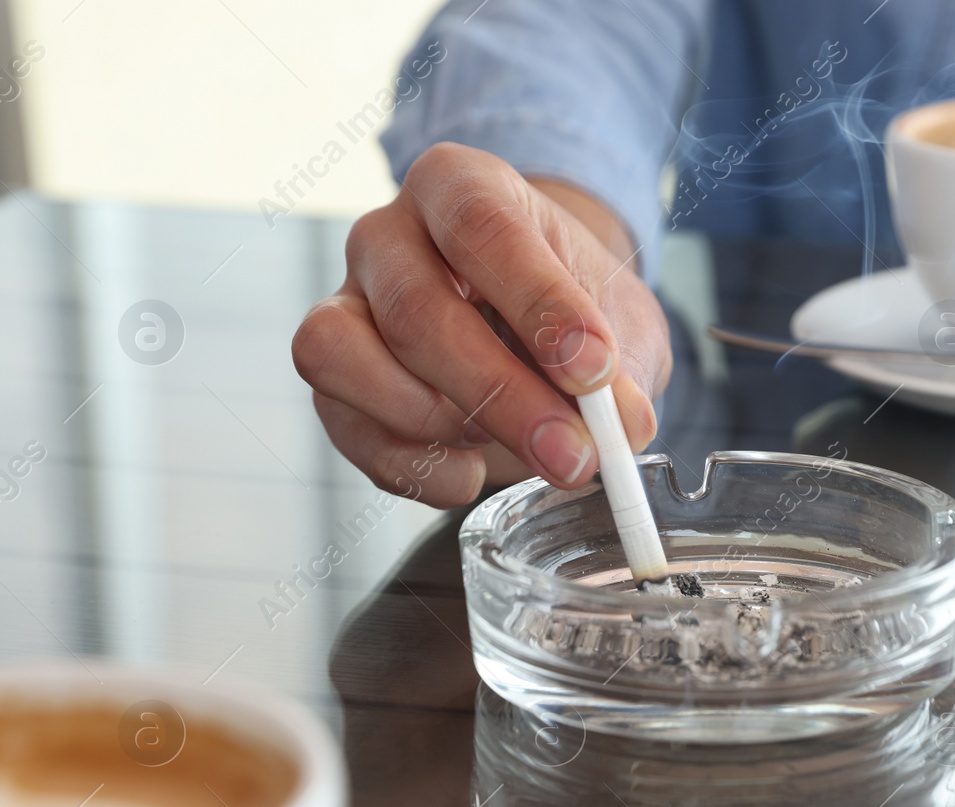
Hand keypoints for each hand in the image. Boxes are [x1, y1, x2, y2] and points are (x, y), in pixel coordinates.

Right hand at [292, 143, 670, 506]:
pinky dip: (416, 465)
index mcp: (461, 187)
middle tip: (571, 451)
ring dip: (439, 421)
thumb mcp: (620, 328)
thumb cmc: (571, 314)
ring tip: (516, 447)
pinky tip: (472, 471)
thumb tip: (622, 423)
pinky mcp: (331, 379)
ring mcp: (345, 304)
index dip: (539, 302)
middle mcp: (388, 234)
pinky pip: (346, 426)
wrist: (539, 336)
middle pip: (415, 308)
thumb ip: (623, 371)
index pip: (482, 225)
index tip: (594, 368)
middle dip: (500, 393)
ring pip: (342, 356)